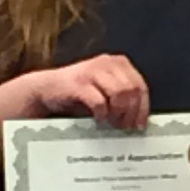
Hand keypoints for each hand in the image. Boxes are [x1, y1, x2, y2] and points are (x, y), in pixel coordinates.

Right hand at [22, 54, 150, 130]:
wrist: (47, 90)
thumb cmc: (78, 93)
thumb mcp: (105, 91)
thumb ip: (123, 98)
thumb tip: (139, 119)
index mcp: (117, 63)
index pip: (140, 86)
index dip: (142, 108)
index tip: (139, 125)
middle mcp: (107, 63)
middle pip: (132, 90)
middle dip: (131, 112)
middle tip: (124, 127)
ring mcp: (92, 71)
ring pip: (120, 93)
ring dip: (118, 113)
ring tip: (112, 123)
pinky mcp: (78, 83)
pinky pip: (99, 101)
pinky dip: (102, 114)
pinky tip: (98, 119)